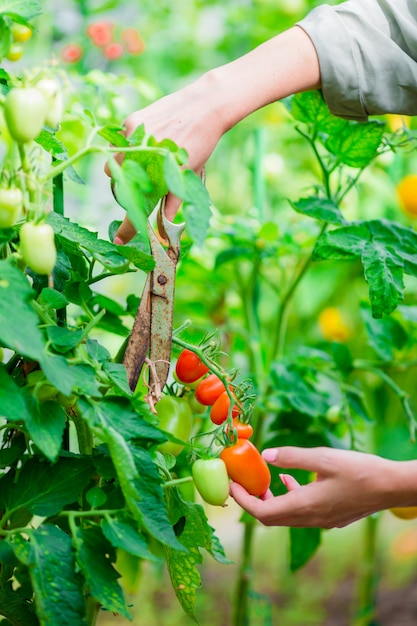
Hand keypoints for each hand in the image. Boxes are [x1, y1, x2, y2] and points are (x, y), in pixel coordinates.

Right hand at [106, 78, 226, 243]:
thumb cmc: (200, 145)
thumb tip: (164, 225)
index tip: (119, 240)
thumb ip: (173, 201)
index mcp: (159, 177)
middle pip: (119, 184)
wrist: (204, 107)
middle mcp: (142, 159)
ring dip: (124, 166)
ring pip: (115, 162)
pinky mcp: (131, 122)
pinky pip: (120, 141)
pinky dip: (129, 145)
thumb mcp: (189, 176)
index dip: (128, 227)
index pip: (137, 209)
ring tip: (147, 157)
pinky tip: (148, 138)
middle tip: (142, 180)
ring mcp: (134, 139)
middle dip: (126, 187)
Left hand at [229, 446, 403, 527]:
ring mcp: (321, 521)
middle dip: (252, 500)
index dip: (242, 500)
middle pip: (271, 518)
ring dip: (270, 500)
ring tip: (263, 479)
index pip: (261, 513)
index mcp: (304, 506)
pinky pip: (301, 513)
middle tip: (241, 481)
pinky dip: (289, 498)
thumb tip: (265, 454)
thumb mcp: (322, 457)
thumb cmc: (359, 470)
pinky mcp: (331, 517)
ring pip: (286, 516)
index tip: (231, 484)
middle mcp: (310, 519)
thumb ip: (291, 456)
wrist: (392, 487)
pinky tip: (291, 480)